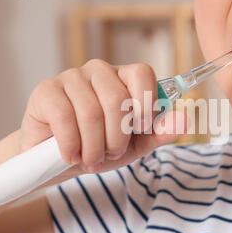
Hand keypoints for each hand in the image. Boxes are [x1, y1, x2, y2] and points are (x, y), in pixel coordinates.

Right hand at [20, 59, 186, 175]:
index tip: (140, 130)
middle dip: (117, 138)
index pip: (143, 73)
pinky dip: (71, 146)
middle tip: (109, 154)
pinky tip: (71, 156)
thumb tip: (185, 117)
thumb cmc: (100, 147)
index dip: (145, 105)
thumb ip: (160, 132)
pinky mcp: (46, 91)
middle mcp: (99, 71)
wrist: (59, 161)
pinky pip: (64, 117)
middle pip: (117, 99)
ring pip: (91, 112)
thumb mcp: (136, 145)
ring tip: (90, 159)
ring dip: (94, 148)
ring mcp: (71, 78)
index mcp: (124, 79)